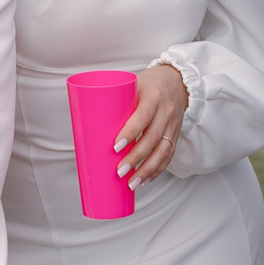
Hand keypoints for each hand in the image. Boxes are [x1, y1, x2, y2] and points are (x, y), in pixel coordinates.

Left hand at [115, 62, 187, 184]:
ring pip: (163, 151)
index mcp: (153, 96)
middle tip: (120, 171)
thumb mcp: (132, 88)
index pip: (143, 116)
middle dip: (135, 158)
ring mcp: (173, 125)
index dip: (130, 132)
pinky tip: (146, 180)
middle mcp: (165, 111)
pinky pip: (169, 155)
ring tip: (132, 182)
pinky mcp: (175, 135)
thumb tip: (86, 125)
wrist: (177, 81)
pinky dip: (157, 170)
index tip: (115, 147)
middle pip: (152, 138)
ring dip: (147, 169)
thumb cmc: (147, 84)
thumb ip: (116, 104)